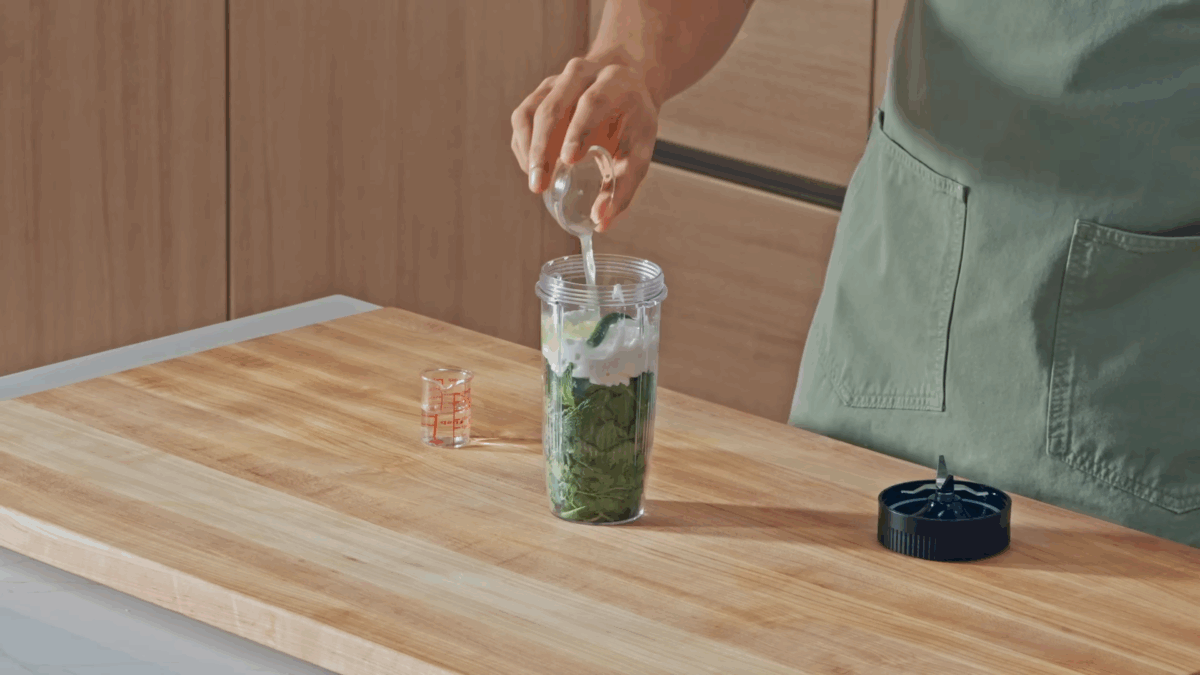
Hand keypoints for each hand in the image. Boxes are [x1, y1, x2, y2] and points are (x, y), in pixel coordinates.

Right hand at [511, 56, 658, 231]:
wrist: (624, 85)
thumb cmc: (632, 123)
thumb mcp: (639, 150)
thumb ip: (623, 187)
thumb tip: (601, 223)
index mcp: (614, 81)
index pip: (592, 102)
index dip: (577, 131)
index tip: (568, 161)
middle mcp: (582, 73)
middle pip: (553, 107)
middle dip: (542, 148)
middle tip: (539, 185)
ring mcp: (556, 80)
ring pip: (531, 112)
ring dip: (528, 150)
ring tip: (536, 182)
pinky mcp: (539, 92)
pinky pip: (522, 118)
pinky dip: (523, 146)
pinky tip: (532, 168)